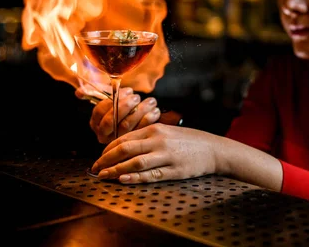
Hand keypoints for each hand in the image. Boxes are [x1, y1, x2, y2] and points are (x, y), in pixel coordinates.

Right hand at [75, 86, 160, 143]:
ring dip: (140, 110)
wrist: (142, 117)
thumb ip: (95, 92)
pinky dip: (149, 118)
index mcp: (96, 122)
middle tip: (136, 97)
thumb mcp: (110, 98)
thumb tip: (79, 92)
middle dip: (125, 106)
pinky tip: (154, 110)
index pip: (100, 111)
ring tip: (150, 101)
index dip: (113, 100)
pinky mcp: (134, 142)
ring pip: (127, 125)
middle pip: (113, 120)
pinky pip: (141, 130)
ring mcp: (119, 139)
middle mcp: (105, 134)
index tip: (127, 91)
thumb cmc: (123, 105)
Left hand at [90, 123, 219, 183]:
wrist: (214, 148)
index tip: (99, 157)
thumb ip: (148, 138)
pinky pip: (151, 174)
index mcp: (155, 128)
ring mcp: (166, 155)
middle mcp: (158, 140)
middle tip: (95, 168)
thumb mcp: (167, 132)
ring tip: (103, 176)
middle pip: (125, 149)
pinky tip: (123, 179)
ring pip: (135, 162)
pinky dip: (135, 177)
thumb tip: (124, 146)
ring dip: (116, 169)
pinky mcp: (174, 170)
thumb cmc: (189, 141)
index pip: (124, 138)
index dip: (108, 149)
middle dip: (106, 159)